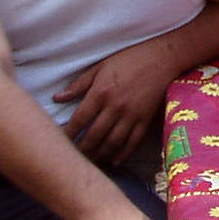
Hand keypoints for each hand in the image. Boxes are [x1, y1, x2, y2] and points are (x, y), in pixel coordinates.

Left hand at [52, 37, 178, 164]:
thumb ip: (79, 84)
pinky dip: (122, 155)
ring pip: (112, 143)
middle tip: (73, 157)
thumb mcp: (100, 67)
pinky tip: (113, 162)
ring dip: (99, 155)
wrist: (161, 57)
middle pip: (94, 135)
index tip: (59, 142)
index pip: (79, 119)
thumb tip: (57, 98)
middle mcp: (115, 106)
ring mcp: (132, 115)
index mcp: (101, 92)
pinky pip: (133, 142)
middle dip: (82, 149)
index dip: (68, 133)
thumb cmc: (128, 59)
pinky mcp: (145, 120)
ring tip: (90, 161)